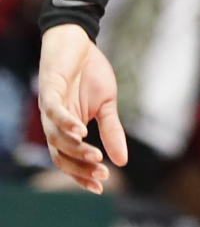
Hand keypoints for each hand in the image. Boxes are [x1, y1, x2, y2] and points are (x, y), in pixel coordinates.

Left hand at [38, 23, 127, 193]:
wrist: (79, 39)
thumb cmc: (91, 71)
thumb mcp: (107, 104)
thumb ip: (112, 131)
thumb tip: (123, 161)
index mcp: (67, 129)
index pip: (70, 160)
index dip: (82, 175)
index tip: (101, 187)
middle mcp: (54, 123)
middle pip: (60, 155)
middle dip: (80, 168)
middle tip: (101, 174)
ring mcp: (49, 107)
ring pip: (56, 138)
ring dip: (76, 149)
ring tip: (96, 156)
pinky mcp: (49, 89)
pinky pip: (54, 111)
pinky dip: (66, 123)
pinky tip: (81, 131)